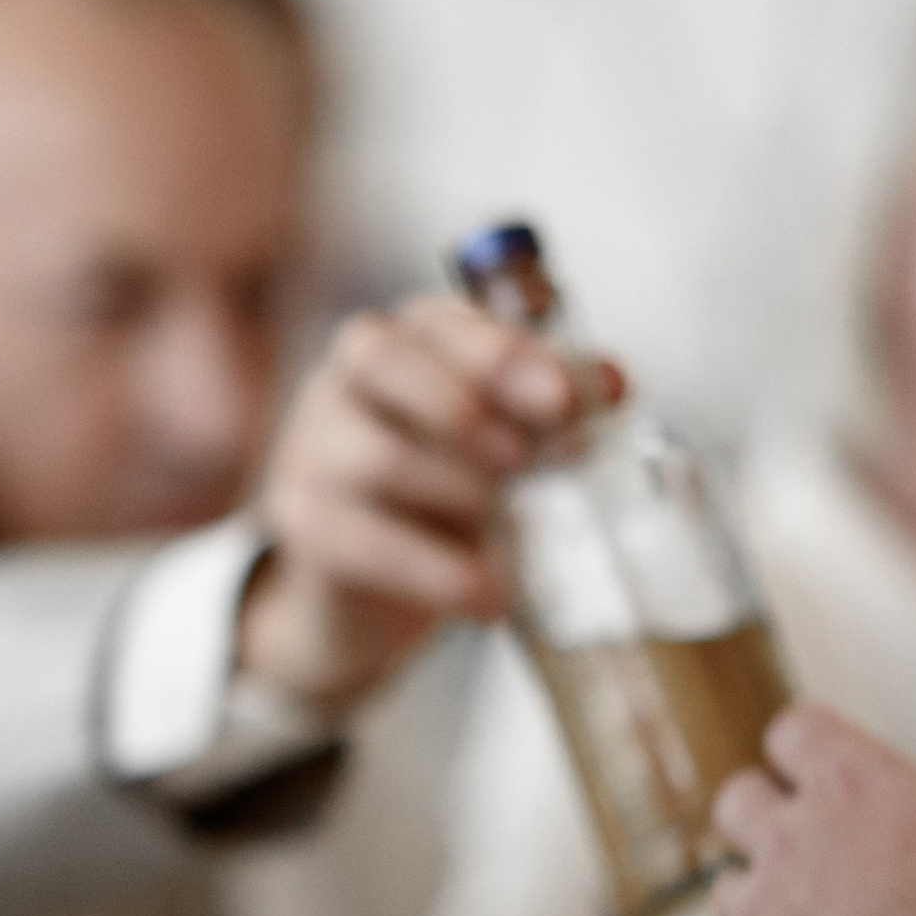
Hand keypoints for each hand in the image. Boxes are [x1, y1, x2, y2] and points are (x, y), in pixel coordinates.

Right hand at [237, 297, 611, 711]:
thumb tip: (611, 384)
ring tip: (515, 532)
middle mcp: (345, 382)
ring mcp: (312, 452)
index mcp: (403, 343)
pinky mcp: (304, 526)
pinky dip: (436, 572)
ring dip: (457, 492)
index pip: (438, 320)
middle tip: (523, 459)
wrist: (366, 590)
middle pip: (381, 359)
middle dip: (463, 405)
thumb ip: (553, 406)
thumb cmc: (446, 492)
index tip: (561, 397)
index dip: (500, 352)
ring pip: (376, 455)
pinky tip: (488, 595)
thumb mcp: (502, 441)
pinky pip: (363, 543)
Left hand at [708, 704, 915, 915]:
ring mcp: (754, 914)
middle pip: (739, 798)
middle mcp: (786, 838)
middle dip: (765, 814)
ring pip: (729, 889)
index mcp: (853, 785)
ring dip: (763, 903)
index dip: (812, 744)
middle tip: (814, 845)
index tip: (833, 764)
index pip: (798, 729)